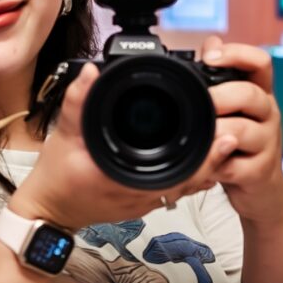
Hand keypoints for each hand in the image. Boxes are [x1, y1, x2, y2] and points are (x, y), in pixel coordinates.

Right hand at [10, 64, 234, 228]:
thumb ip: (78, 103)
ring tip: (224, 142)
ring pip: (189, 187)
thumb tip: (91, 73)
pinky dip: (193, 173)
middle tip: (233, 133)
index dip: (205, 157)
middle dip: (215, 158)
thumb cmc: (57, 177)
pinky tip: (203, 157)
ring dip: (207, 166)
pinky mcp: (146, 201)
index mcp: (127, 179)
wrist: (50, 208)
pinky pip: (178, 189)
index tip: (223, 136)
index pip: (178, 173)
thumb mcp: (64, 136)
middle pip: (193, 180)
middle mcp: (143, 194)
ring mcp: (146, 201)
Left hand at [201, 36, 282, 225]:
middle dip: (221, 96)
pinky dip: (216, 165)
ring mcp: (268, 143)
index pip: (260, 62)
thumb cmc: (243, 147)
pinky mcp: (260, 171)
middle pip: (251, 94)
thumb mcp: (235, 110)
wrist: (262, 192)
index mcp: (261, 94)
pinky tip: (208, 165)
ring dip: (216, 133)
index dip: (237, 54)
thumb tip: (212, 41)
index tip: (210, 57)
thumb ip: (223, 78)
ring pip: (242, 130)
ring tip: (201, 137)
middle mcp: (269, 114)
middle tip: (201, 103)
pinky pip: (235, 165)